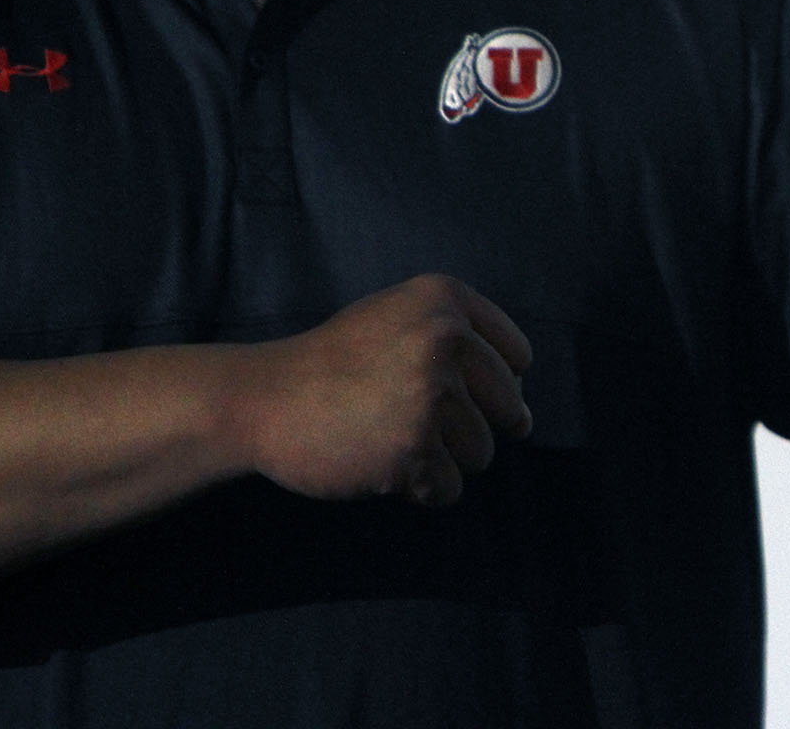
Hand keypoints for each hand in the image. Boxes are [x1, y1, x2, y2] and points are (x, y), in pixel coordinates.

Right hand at [237, 274, 532, 507]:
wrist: (264, 399)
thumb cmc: (334, 364)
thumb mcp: (398, 317)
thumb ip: (460, 339)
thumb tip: (524, 405)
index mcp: (446, 299)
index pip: (518, 357)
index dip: (492, 384)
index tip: (449, 390)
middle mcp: (446, 339)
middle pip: (510, 409)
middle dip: (470, 427)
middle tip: (414, 422)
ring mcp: (431, 395)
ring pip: (483, 453)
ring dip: (444, 460)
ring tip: (391, 438)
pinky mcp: (414, 448)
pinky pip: (449, 488)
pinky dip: (420, 489)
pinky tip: (380, 464)